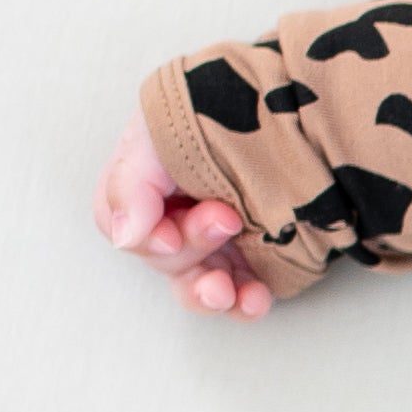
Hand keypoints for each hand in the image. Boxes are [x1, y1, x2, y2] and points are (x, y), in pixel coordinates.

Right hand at [97, 116, 271, 315]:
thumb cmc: (220, 110)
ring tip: (224, 289)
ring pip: (199, 289)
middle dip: (191, 245)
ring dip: (208, 294)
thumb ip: (132, 181)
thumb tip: (126, 237)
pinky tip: (255, 298)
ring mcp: (217, 244)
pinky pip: (244, 297)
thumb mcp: (160, 132)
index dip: (139, 235)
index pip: (120, 226)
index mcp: (146, 185)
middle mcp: (177, 218)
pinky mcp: (257, 261)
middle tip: (226, 218)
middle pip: (164, 259)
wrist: (291, 107)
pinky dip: (246, 304)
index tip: (167, 233)